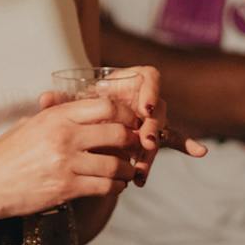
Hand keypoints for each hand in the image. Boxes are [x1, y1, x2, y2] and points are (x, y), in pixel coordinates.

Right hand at [0, 97, 140, 220]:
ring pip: (115, 164)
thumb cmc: (6, 154)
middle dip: (132, 141)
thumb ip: (55, 115)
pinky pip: (104, 187)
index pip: (106, 106)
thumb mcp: (29, 124)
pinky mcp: (66, 188)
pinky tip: (115, 186)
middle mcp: (64, 136)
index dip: (125, 114)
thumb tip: (80, 108)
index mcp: (56, 116)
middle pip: (118, 133)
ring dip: (127, 169)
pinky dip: (116, 187)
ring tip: (127, 170)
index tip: (129, 122)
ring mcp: (66, 163)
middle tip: (135, 147)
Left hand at [71, 65, 208, 185]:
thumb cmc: (81, 107)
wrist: (87, 124)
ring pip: (161, 130)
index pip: (150, 77)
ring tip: (143, 166)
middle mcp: (145, 97)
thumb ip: (61, 101)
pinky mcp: (154, 136)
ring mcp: (151, 118)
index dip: (150, 90)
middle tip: (145, 142)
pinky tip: (200, 152)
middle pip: (157, 108)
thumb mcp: (71, 104)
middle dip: (151, 127)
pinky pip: (173, 139)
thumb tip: (44, 99)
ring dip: (153, 149)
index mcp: (131, 80)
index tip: (143, 107)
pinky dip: (187, 144)